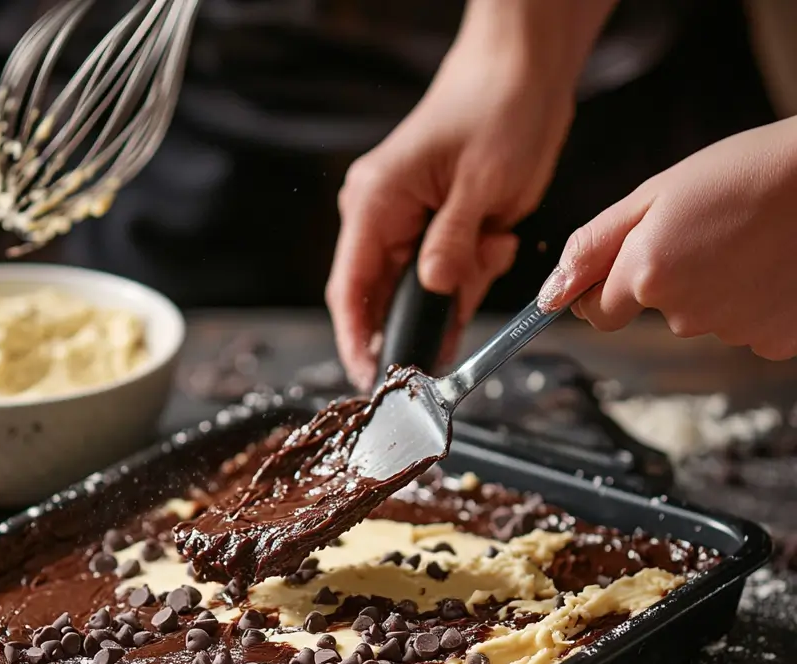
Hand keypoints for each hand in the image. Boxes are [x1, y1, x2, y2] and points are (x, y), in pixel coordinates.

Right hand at [326, 0, 615, 390]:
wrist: (523, 73)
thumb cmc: (497, 109)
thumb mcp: (481, 183)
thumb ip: (453, 244)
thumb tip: (435, 292)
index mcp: (374, 203)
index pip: (349, 288)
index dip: (356, 339)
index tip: (372, 379)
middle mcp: (381, 218)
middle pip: (384, 298)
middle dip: (425, 315)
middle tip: (456, 328)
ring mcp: (408, 226)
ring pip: (421, 293)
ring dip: (460, 289)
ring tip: (491, 243)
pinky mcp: (436, 231)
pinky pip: (446, 277)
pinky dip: (472, 274)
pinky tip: (494, 239)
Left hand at [539, 117, 796, 359]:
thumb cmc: (750, 171)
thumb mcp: (657, 193)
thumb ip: (593, 247)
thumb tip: (550, 295)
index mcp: (647, 276)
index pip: (597, 312)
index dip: (606, 288)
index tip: (628, 263)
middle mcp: (683, 314)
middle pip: (653, 311)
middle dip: (666, 280)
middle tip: (708, 231)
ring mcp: (732, 331)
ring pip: (701, 317)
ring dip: (714, 287)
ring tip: (747, 240)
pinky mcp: (774, 340)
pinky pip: (746, 325)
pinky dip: (754, 300)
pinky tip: (772, 264)